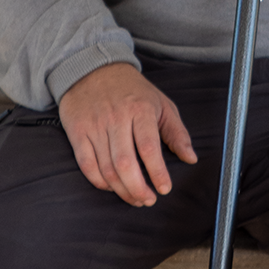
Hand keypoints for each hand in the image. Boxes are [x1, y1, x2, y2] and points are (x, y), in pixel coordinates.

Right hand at [58, 62, 196, 207]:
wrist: (93, 67)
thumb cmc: (132, 90)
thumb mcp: (161, 104)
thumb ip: (177, 132)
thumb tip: (191, 158)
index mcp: (139, 110)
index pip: (149, 148)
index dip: (157, 173)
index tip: (164, 189)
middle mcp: (116, 118)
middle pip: (125, 164)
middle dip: (138, 189)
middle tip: (148, 200)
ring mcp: (94, 126)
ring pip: (106, 168)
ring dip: (121, 190)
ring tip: (134, 198)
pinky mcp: (77, 132)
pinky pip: (87, 164)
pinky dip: (99, 181)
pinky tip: (111, 186)